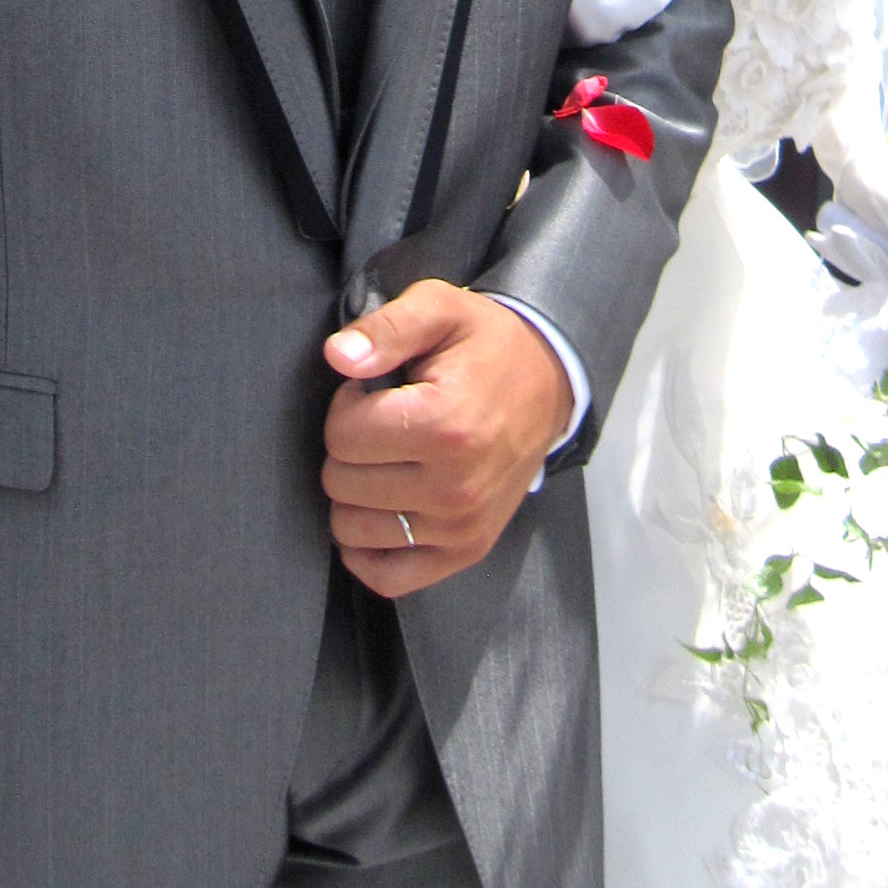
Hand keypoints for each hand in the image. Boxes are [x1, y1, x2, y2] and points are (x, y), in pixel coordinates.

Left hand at [321, 282, 572, 598]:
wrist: (548, 381)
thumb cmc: (485, 344)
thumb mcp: (440, 309)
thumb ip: (387, 327)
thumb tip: (338, 357)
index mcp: (446, 424)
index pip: (342, 435)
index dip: (347, 405)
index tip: (375, 391)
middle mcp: (455, 486)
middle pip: (341, 483)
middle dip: (349, 448)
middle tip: (384, 423)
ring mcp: (461, 527)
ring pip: (352, 530)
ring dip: (355, 494)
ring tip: (388, 458)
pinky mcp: (466, 552)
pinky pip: (386, 577)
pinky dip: (367, 550)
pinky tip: (378, 511)